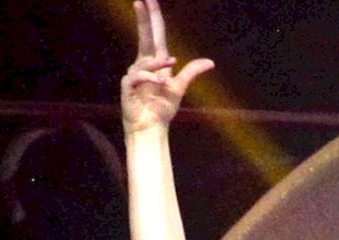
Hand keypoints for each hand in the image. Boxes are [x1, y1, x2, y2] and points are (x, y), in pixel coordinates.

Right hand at [121, 0, 213, 134]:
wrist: (151, 127)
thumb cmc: (162, 108)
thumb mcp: (180, 87)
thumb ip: (192, 72)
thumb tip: (210, 62)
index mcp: (156, 61)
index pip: (155, 34)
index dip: (153, 17)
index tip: (149, 0)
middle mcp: (144, 63)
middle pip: (144, 37)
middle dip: (143, 19)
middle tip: (141, 1)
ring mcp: (135, 73)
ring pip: (146, 60)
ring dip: (159, 64)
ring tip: (169, 72)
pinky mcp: (128, 85)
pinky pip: (140, 76)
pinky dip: (152, 77)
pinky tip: (162, 82)